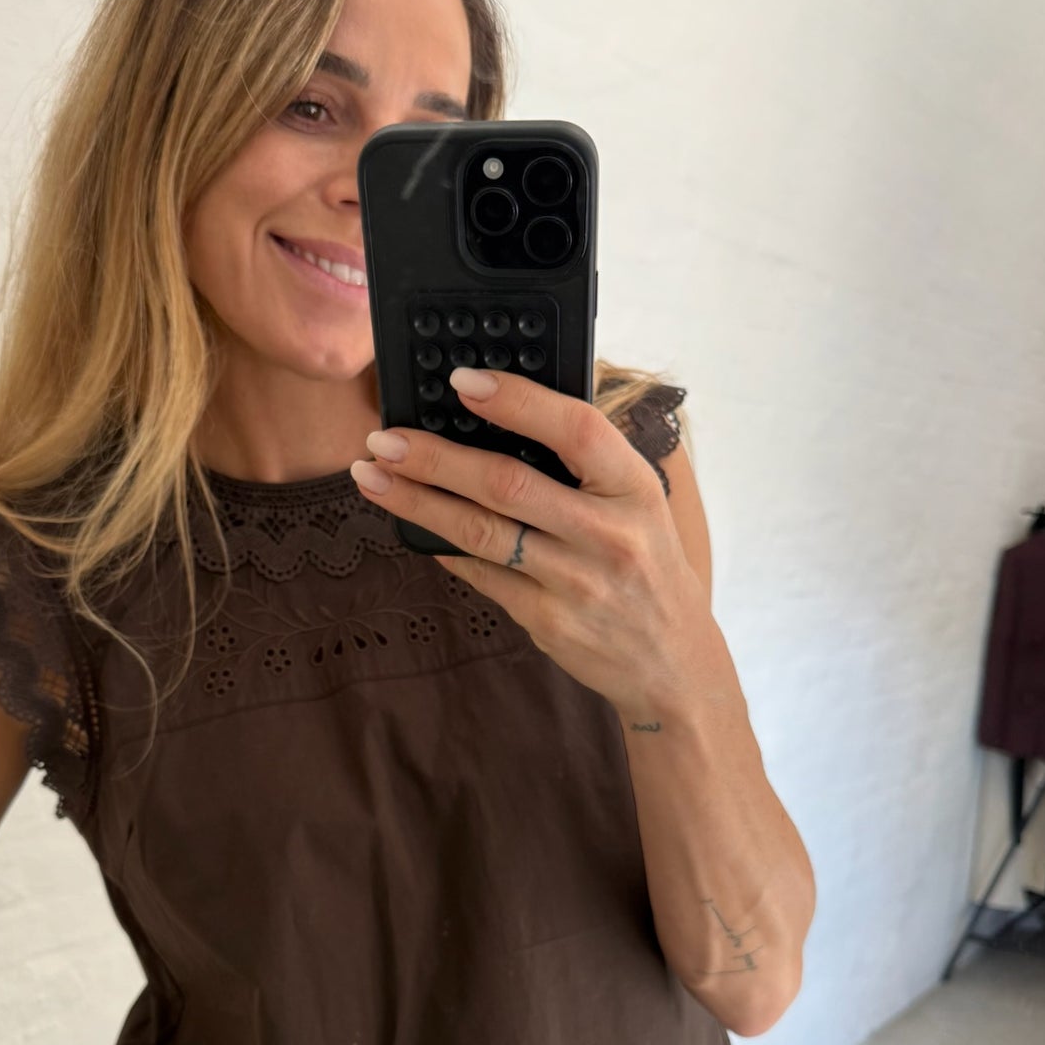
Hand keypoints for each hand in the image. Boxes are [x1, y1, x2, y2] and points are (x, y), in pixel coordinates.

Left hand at [351, 365, 711, 718]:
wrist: (672, 662)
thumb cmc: (647, 567)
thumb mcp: (638, 503)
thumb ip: (585, 464)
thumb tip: (500, 413)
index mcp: (634, 488)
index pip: (575, 429)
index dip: (517, 401)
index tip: (462, 382)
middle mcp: (608, 534)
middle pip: (507, 484)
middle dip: (434, 458)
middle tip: (383, 440)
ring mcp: (576, 582)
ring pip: (481, 533)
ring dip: (418, 502)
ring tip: (372, 478)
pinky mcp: (548, 621)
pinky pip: (482, 575)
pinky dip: (444, 548)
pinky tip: (415, 526)